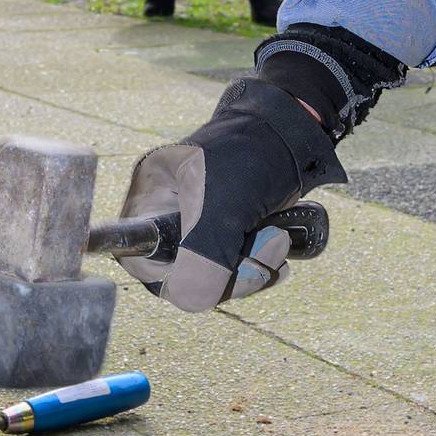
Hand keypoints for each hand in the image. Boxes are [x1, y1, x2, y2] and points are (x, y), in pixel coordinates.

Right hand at [118, 81, 337, 311]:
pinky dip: (260, 266)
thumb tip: (193, 300)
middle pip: (183, 275)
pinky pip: (235, 270)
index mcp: (149, 198)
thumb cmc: (251, 155)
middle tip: (268, 246)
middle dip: (231, 272)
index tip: (211, 270)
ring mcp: (200, 227)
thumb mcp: (222, 204)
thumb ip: (203, 255)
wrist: (297, 136)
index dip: (170, 276)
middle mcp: (168, 215)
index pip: (138, 256)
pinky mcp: (229, 234)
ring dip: (253, 268)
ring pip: (214, 277)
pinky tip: (281, 245)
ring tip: (279, 238)